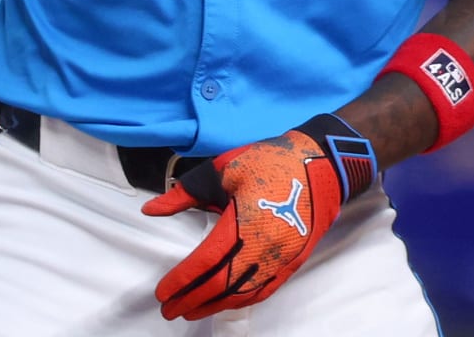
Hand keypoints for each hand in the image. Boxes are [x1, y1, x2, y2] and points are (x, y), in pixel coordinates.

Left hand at [142, 114, 376, 319]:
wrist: (322, 165)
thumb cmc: (270, 162)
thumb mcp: (223, 169)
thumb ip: (184, 193)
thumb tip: (151, 210)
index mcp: (243, 224)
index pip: (205, 262)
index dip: (182, 280)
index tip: (162, 292)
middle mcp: (263, 248)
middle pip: (221, 285)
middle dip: (192, 299)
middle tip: (169, 309)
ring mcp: (281, 259)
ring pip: (243, 293)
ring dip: (214, 305)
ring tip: (191, 311)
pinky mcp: (293, 261)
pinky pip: (264, 290)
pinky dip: (241, 301)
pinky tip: (226, 303)